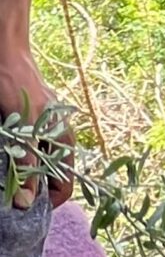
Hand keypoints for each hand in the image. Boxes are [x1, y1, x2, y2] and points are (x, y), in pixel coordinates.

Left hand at [0, 46, 71, 208]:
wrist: (5, 51)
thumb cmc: (15, 84)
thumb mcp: (21, 126)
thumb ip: (25, 161)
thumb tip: (25, 200)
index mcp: (64, 141)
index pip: (66, 186)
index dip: (48, 200)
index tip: (23, 205)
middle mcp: (57, 138)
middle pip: (50, 177)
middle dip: (30, 188)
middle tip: (8, 189)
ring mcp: (42, 130)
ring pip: (34, 164)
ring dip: (19, 172)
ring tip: (3, 170)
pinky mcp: (28, 123)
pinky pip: (24, 150)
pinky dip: (13, 157)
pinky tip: (2, 151)